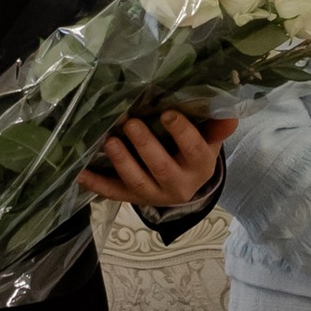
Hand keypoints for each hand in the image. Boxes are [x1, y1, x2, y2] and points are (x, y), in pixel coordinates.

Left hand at [78, 108, 235, 211]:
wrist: (184, 186)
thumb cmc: (193, 153)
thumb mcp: (208, 141)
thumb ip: (216, 127)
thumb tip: (229, 112)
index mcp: (199, 166)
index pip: (193, 149)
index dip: (181, 132)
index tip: (167, 114)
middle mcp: (178, 184)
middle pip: (162, 168)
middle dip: (145, 146)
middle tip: (130, 123)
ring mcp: (154, 194)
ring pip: (137, 182)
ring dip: (122, 162)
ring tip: (109, 141)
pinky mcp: (133, 198)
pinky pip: (114, 193)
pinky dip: (97, 184)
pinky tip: (80, 173)